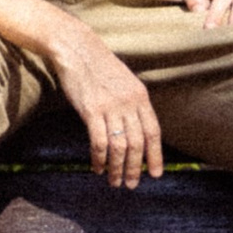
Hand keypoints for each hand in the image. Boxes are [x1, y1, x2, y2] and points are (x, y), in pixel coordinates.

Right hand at [44, 17, 164, 185]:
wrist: (76, 47)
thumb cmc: (98, 65)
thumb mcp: (124, 81)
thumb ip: (132, 103)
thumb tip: (137, 130)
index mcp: (140, 95)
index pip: (153, 132)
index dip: (156, 155)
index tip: (156, 174)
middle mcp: (128, 103)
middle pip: (137, 144)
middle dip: (136, 168)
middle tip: (131, 184)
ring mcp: (110, 106)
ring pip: (120, 147)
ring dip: (118, 168)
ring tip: (115, 181)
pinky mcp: (91, 110)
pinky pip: (99, 142)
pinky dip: (99, 159)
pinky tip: (97, 167)